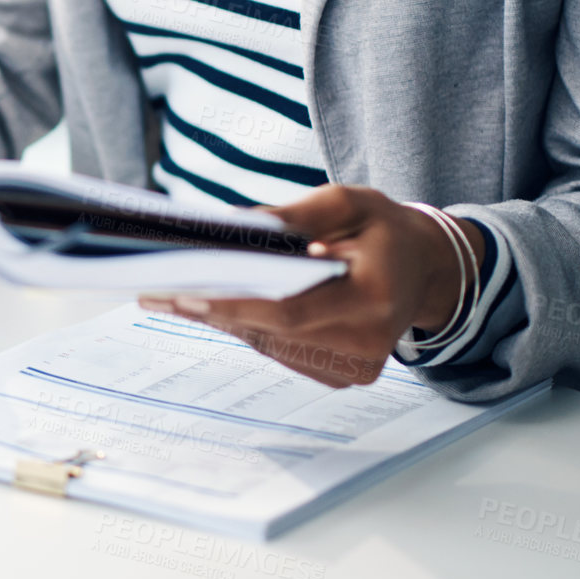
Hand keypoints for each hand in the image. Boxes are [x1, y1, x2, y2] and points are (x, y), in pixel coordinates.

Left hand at [138, 185, 479, 386]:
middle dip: (210, 307)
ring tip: (168, 293)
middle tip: (154, 288)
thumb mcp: (348, 202)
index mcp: (374, 300)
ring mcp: (355, 369)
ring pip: (268, 344)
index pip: (290, 311)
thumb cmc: (383, 229)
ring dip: (220, 318)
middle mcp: (367, 346)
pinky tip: (210, 305)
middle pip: (269, 332)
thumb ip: (297, 216)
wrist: (425, 269)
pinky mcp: (342, 376)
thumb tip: (236, 226)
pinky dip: (245, 326)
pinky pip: (279, 349)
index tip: (183, 291)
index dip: (233, 303)